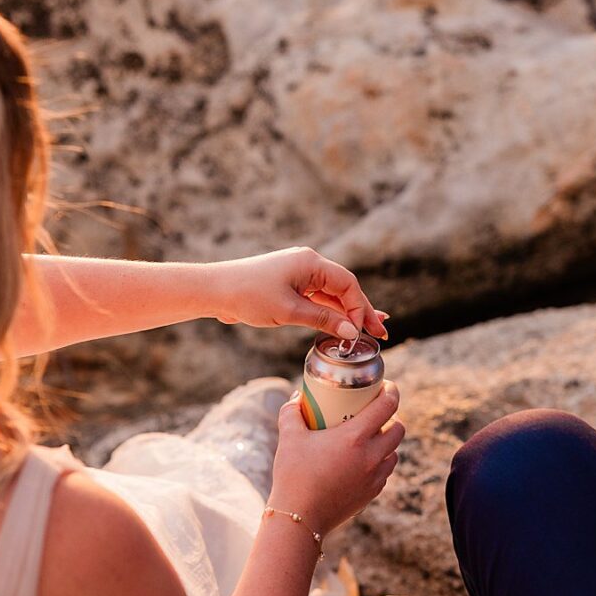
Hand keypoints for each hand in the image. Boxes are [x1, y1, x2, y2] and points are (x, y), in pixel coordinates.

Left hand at [209, 247, 388, 339]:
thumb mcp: (289, 311)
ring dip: (347, 313)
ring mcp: (299, 274)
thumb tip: (351, 332)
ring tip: (368, 331)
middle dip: (361, 311)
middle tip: (381, 333)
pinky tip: (342, 325)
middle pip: (343, 289)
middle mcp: (308, 264)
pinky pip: (317, 299)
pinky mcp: (289, 285)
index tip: (366, 331)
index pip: (347, 284)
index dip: (360, 308)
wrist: (214, 290)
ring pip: (331, 295)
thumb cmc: (248, 296)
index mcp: (311, 262)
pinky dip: (329, 312)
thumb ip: (322, 321)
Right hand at [269, 381, 404, 533]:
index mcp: (355, 437)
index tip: (386, 387)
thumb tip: (296, 400)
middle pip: (398, 429)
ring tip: (370, 439)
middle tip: (375, 414)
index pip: (387, 406)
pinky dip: (379, 463)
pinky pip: (385, 472)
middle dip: (391, 418)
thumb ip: (292, 413)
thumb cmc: (294, 475)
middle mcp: (371, 456)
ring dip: (387, 443)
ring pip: (394, 453)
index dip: (391, 392)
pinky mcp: (371, 494)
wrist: (300, 518)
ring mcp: (374, 477)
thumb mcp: (289, 437)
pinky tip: (363, 462)